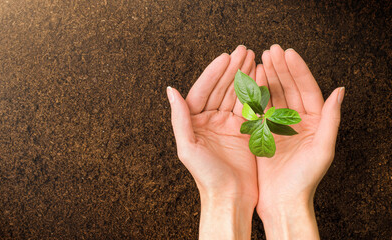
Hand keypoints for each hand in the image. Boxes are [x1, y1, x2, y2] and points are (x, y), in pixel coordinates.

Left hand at [167, 45, 256, 239]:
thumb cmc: (206, 177)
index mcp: (194, 122)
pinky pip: (250, 107)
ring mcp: (228, 125)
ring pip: (236, 94)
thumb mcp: (188, 148)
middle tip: (244, 50)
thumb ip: (180, 118)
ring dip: (244, 76)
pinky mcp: (244, 132)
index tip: (226, 56)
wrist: (230, 198)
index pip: (203, 90)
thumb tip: (171, 90)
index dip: (213, 72)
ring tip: (254, 57)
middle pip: (221, 88)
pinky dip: (256, 92)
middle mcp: (210, 121)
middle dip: (232, 69)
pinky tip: (261, 78)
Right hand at [255, 44, 343, 238]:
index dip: (297, 70)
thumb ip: (331, 119)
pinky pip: (260, 108)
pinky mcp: (263, 132)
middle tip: (271, 50)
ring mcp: (279, 125)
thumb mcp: (323, 150)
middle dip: (281, 68)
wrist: (281, 201)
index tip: (287, 53)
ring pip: (274, 95)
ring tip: (260, 59)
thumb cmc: (304, 180)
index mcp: (316, 122)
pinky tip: (251, 80)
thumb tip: (340, 91)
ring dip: (268, 76)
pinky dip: (256, 94)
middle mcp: (298, 121)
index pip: (308, 89)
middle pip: (290, 88)